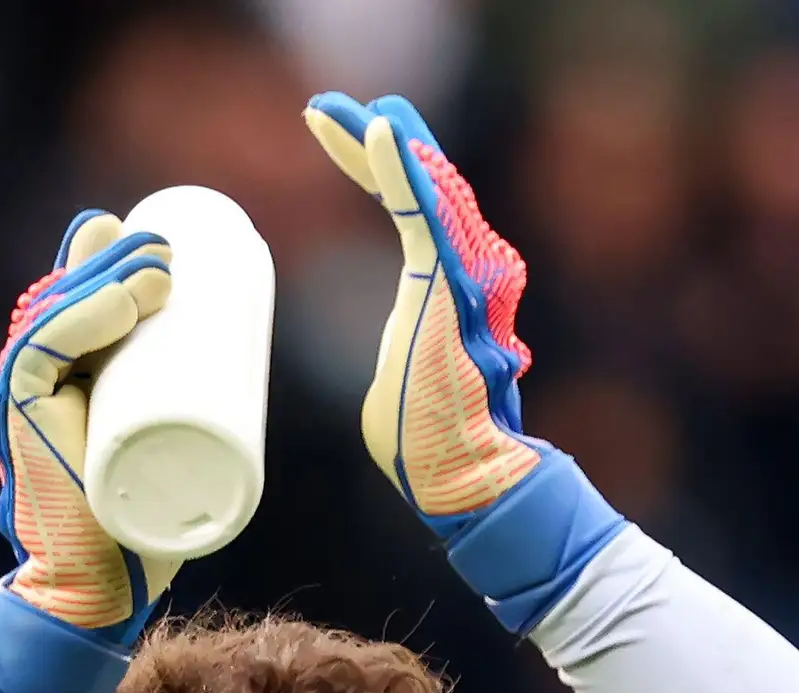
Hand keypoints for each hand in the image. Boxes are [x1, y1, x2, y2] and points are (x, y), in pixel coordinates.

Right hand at [0, 211, 174, 644]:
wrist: (96, 593)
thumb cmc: (137, 537)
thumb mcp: (172, 462)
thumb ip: (189, 423)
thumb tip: (244, 377)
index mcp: (58, 384)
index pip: (76, 308)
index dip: (110, 264)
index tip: (167, 249)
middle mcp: (32, 384)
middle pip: (65, 302)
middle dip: (114, 261)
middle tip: (171, 250)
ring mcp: (20, 400)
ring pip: (55, 317)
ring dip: (107, 280)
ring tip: (163, 268)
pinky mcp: (18, 420)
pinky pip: (39, 354)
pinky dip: (79, 322)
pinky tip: (122, 301)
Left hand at [303, 92, 621, 628]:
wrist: (465, 477)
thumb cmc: (431, 442)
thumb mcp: (406, 370)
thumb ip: (410, 337)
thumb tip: (406, 343)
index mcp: (452, 286)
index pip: (414, 208)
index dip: (378, 167)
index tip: (339, 134)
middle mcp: (471, 270)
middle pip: (423, 185)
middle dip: (376, 140)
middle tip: (327, 107)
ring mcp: (467, 274)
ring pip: (426, 189)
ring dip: (383, 142)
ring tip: (343, 109)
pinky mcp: (453, 287)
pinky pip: (424, 214)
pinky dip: (402, 169)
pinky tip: (380, 129)